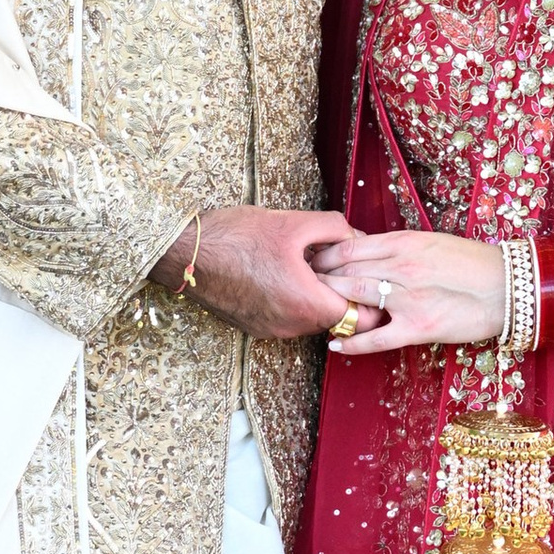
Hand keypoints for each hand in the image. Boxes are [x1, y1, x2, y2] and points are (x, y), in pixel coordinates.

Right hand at [155, 206, 357, 338]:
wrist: (185, 254)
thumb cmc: (236, 237)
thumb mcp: (293, 222)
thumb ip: (336, 229)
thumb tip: (356, 236)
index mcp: (307, 303)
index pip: (362, 318)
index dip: (369, 296)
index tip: (365, 275)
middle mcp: (292, 326)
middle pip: (337, 319)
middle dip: (342, 292)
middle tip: (335, 261)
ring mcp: (272, 330)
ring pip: (311, 319)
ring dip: (316, 296)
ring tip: (306, 262)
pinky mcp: (256, 327)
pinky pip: (289, 318)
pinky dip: (294, 300)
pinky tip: (283, 272)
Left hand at [312, 229, 509, 355]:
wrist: (507, 287)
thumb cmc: (472, 262)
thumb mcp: (431, 242)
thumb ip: (397, 247)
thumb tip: (364, 252)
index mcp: (404, 243)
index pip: (349, 248)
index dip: (324, 256)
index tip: (310, 261)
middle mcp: (401, 269)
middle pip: (345, 273)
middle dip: (318, 279)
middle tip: (301, 285)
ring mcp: (408, 300)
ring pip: (355, 300)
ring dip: (329, 305)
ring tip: (314, 309)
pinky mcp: (418, 328)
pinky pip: (375, 338)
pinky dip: (351, 343)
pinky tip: (334, 344)